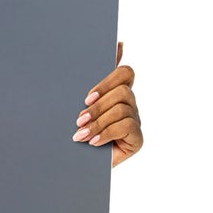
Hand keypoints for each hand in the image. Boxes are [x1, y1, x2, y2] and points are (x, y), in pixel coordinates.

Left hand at [73, 42, 141, 166]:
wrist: (75, 165)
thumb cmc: (76, 132)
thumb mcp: (77, 107)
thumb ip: (87, 82)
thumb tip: (112, 46)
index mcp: (116, 92)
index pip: (124, 73)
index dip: (107, 81)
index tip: (86, 97)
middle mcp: (129, 104)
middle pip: (122, 91)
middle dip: (97, 106)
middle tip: (79, 120)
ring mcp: (135, 120)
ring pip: (122, 109)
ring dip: (98, 122)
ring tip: (80, 135)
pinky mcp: (137, 138)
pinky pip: (127, 126)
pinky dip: (106, 133)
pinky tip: (93, 142)